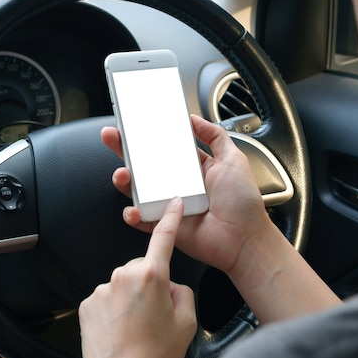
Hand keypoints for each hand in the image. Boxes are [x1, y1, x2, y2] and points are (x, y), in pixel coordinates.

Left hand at [78, 198, 196, 357]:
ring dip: (129, 298)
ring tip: (135, 327)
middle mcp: (123, 277)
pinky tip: (119, 329)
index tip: (173, 204)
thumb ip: (182, 293)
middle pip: (141, 268)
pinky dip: (113, 310)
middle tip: (154, 314)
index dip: (170, 218)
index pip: (163, 238)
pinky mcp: (86, 303)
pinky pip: (105, 298)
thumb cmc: (153, 355)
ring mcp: (102, 289)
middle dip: (149, 283)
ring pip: (122, 284)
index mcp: (151, 277)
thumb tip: (170, 287)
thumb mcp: (186, 322)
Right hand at [101, 114, 272, 276]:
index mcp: (193, 168)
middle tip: (113, 137)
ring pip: (138, 191)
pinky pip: (141, 219)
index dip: (149, 137)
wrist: (244, 239)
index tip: (134, 125)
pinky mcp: (164, 226)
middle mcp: (178, 185)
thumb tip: (194, 118)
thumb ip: (215, 136)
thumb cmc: (243, 203)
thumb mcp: (233, 159)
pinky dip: (132, 214)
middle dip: (126, 151)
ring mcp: (169, 205)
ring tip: (122, 174)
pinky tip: (132, 208)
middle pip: (145, 166)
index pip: (165, 148)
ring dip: (125, 180)